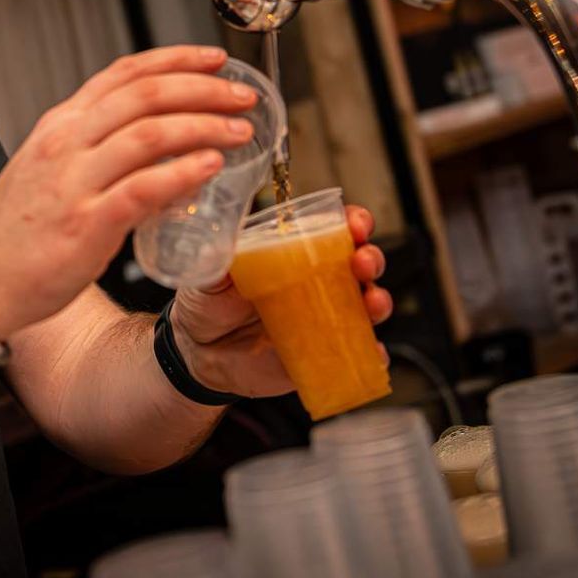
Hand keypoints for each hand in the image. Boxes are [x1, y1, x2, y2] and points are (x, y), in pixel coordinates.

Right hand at [0, 46, 257, 336]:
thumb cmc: (14, 236)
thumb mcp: (50, 172)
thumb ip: (98, 154)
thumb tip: (160, 153)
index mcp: (60, 125)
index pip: (123, 73)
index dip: (175, 60)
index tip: (215, 60)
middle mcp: (66, 143)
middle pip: (145, 94)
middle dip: (203, 89)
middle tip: (242, 97)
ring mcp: (74, 182)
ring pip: (150, 133)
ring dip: (204, 127)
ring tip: (239, 132)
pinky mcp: (85, 224)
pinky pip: (143, 188)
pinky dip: (182, 173)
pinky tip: (210, 168)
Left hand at [168, 204, 391, 399]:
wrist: (199, 354)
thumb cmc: (207, 305)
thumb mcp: (208, 276)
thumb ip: (217, 257)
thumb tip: (221, 237)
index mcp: (294, 253)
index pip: (334, 229)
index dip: (353, 222)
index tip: (355, 224)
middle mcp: (318, 282)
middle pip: (361, 263)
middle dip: (371, 258)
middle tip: (361, 262)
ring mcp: (326, 318)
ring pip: (368, 305)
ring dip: (378, 300)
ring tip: (372, 302)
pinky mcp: (326, 353)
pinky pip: (360, 354)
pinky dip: (373, 353)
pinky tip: (372, 351)